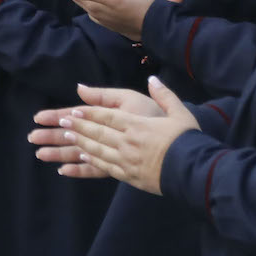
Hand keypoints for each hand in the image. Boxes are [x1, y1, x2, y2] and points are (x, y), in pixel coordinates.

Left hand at [55, 78, 199, 192]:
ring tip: (64, 138)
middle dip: (77, 127)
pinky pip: (105, 168)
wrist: (195, 171)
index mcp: (138, 125)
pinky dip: (91, 163)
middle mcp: (128, 142)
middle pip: (97, 133)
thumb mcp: (179, 112)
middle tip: (60, 123)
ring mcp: (127, 160)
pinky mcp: (130, 176)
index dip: (88, 114)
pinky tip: (81, 159)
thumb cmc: (188, 140)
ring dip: (79, 144)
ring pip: (97, 151)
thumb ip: (164, 95)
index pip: (107, 117)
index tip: (72, 111)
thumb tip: (152, 79)